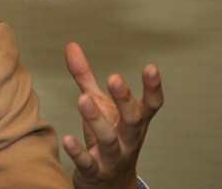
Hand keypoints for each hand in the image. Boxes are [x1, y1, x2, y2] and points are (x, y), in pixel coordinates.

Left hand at [62, 42, 162, 188]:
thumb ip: (85, 76)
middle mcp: (128, 139)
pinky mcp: (95, 172)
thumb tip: (71, 45)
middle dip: (125, 100)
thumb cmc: (107, 136)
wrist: (109, 184)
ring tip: (82, 99)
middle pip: (132, 120)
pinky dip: (78, 153)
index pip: (151, 105)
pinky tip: (67, 139)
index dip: (153, 88)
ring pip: (109, 140)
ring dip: (96, 120)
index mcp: (134, 121)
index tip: (151, 67)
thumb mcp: (99, 104)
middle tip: (115, 78)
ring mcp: (113, 157)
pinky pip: (89, 163)